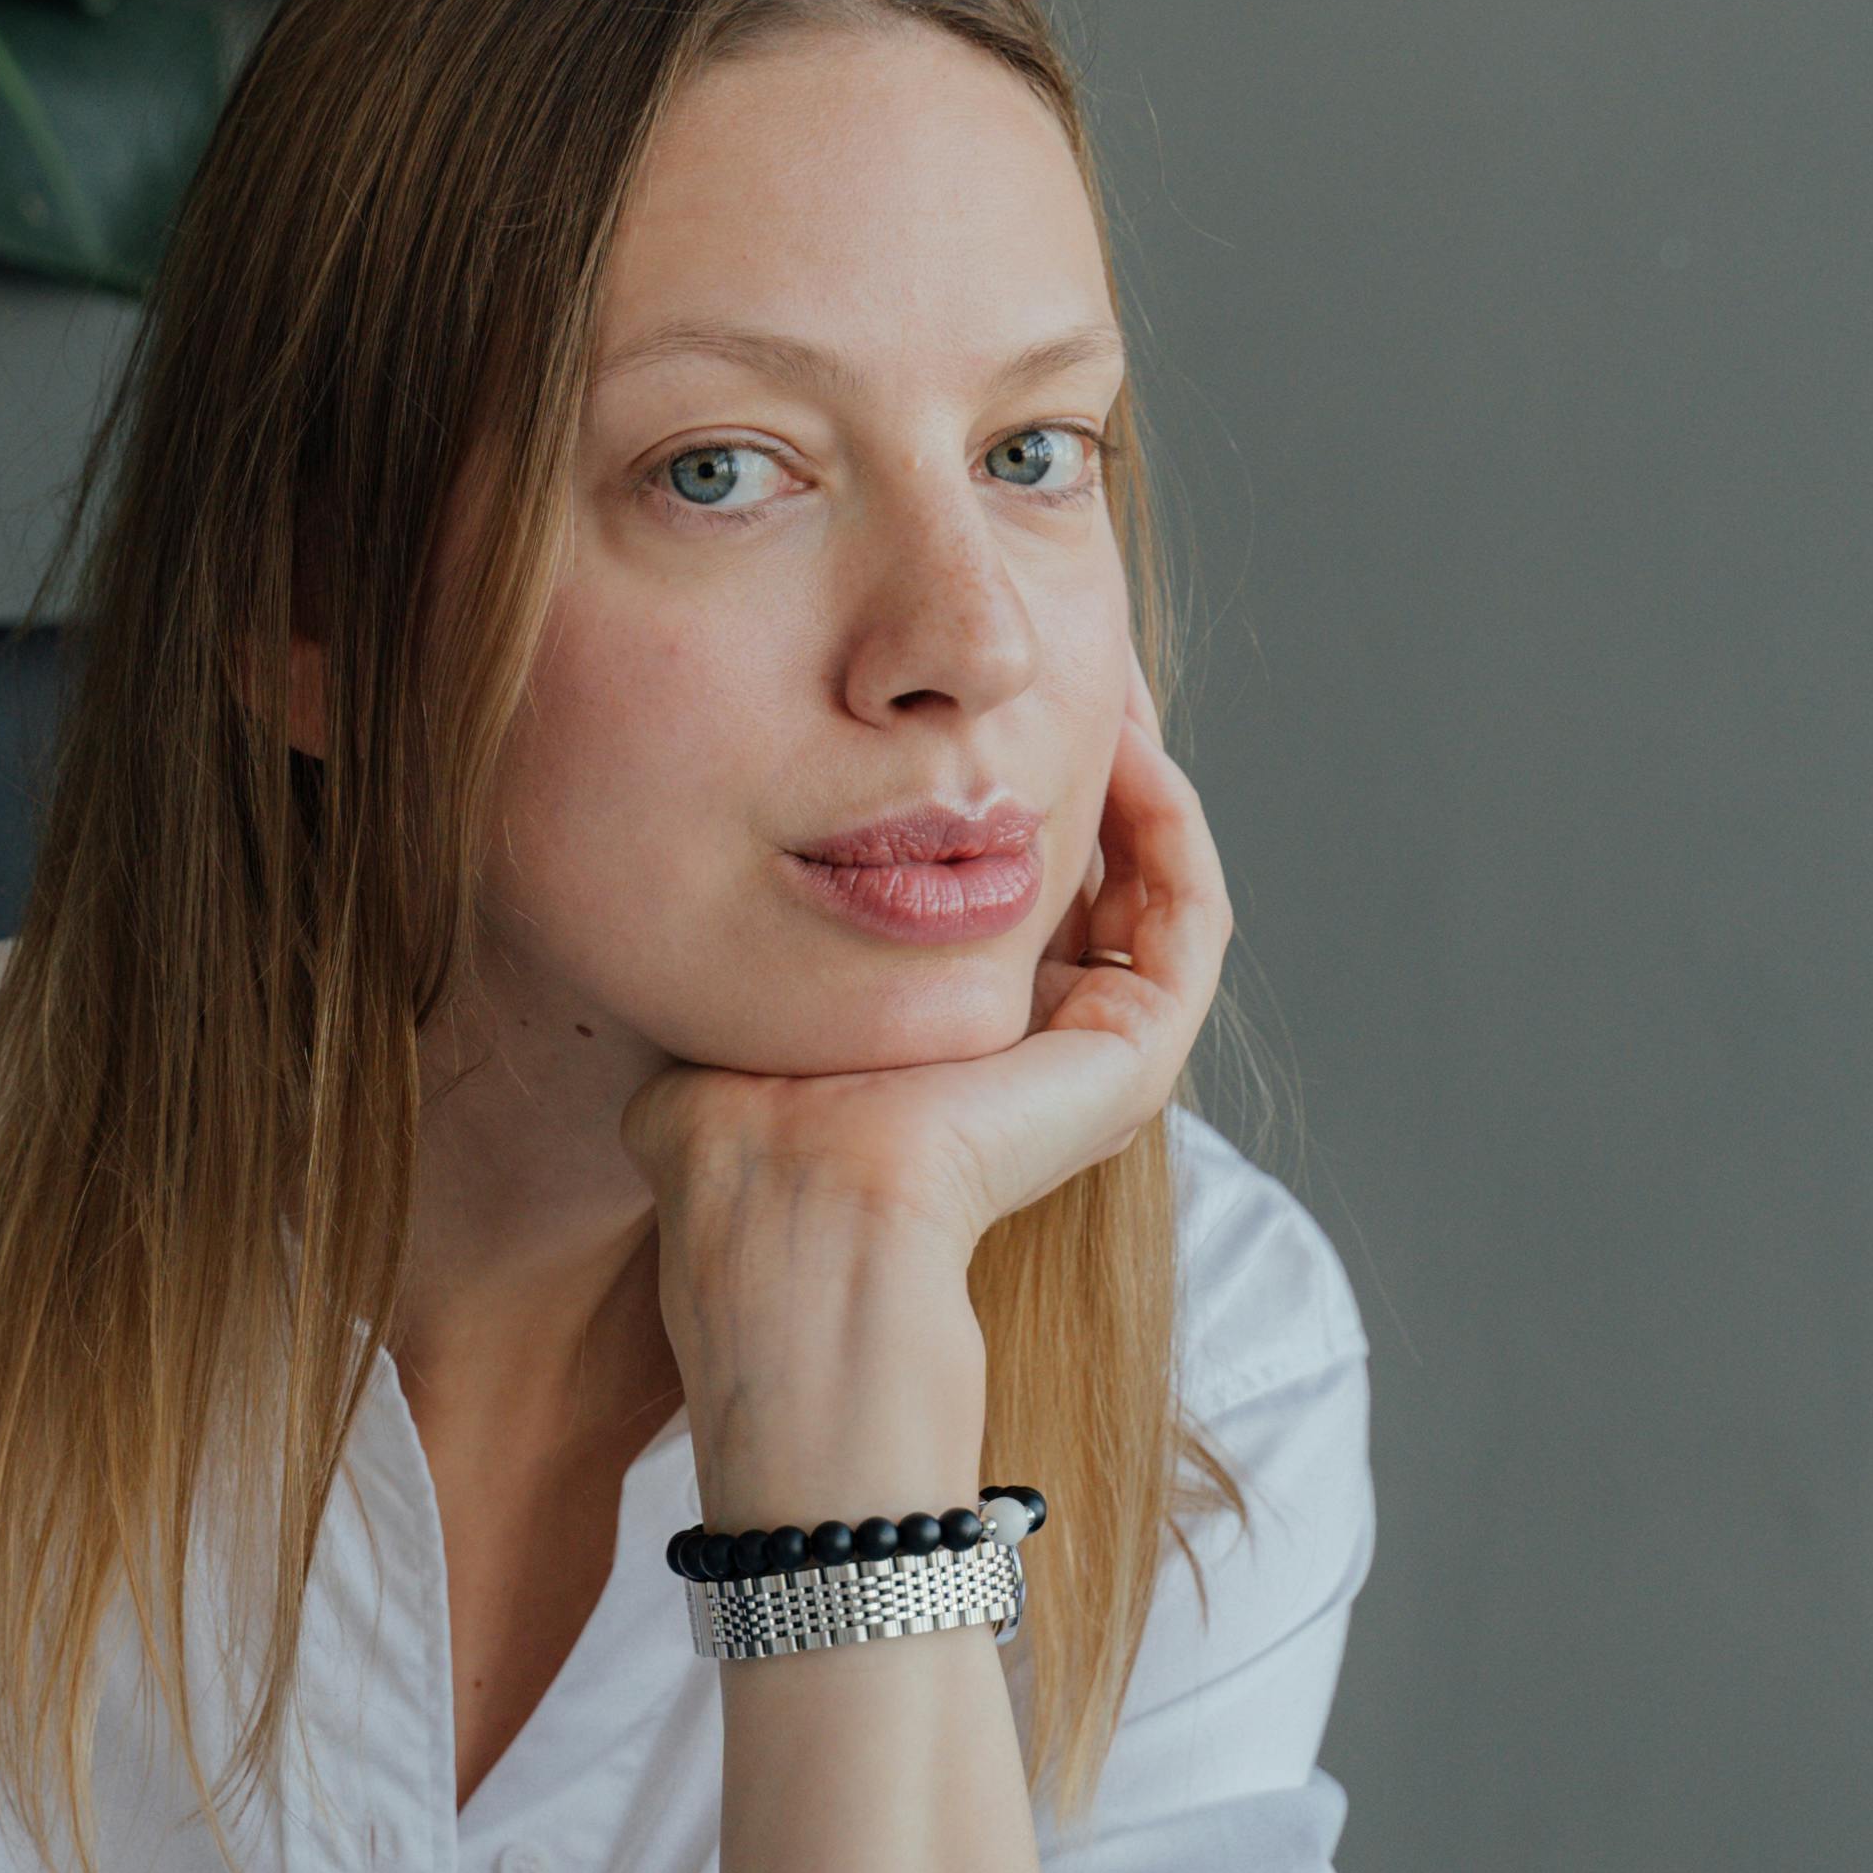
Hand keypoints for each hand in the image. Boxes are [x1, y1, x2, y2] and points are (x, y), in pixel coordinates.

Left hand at [628, 697, 1232, 1492]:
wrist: (790, 1206)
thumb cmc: (733, 1138)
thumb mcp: (730, 1013)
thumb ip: (740, 966)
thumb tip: (683, 933)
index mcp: (950, 1050)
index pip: (1001, 900)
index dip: (995, 797)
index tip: (964, 714)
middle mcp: (1035, 1055)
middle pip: (1087, 880)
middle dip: (1079, 768)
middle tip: (1064, 666)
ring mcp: (1097, 1059)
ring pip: (1152, 887)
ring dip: (1138, 777)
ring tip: (1108, 679)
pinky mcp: (1138, 1055)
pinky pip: (1190, 914)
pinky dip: (1172, 823)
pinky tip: (1130, 742)